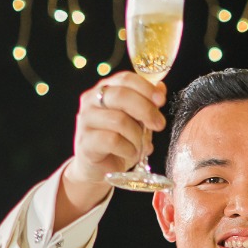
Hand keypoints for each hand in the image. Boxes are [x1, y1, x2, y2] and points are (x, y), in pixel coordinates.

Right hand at [59, 73, 167, 218]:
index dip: (146, 88)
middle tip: (159, 124)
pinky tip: (130, 154)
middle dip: (146, 110)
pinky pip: (113, 140)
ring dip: (137, 136)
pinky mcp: (85, 142)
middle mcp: (91, 101)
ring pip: (119, 120)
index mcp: (105, 90)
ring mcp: (86, 120)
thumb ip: (146, 103)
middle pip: (122, 95)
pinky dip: (128, 149)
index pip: (125, 79)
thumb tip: (161, 87)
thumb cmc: (120, 142)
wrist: (100, 169)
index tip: (161, 100)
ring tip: (140, 147)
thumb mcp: (137, 121)